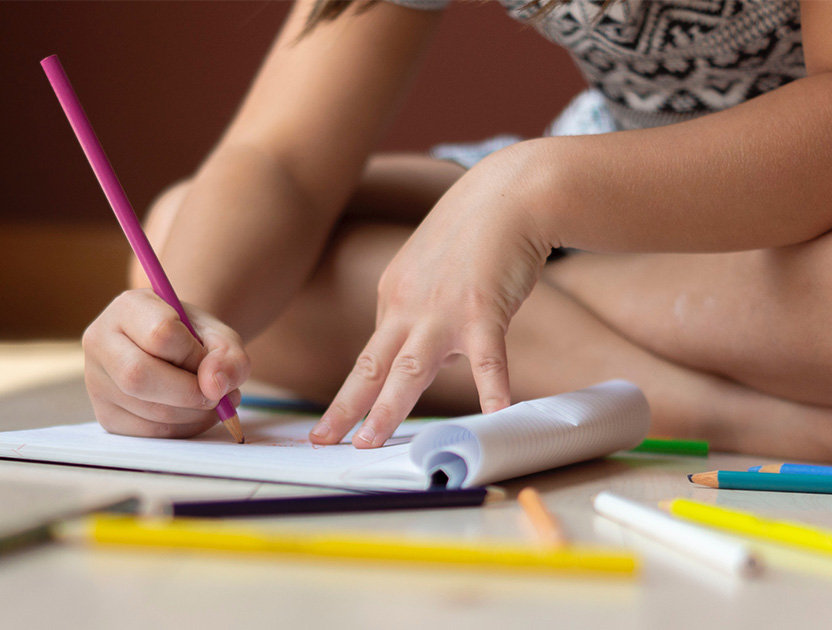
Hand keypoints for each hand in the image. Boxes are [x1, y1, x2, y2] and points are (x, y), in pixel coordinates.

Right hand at [83, 289, 250, 437]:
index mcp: (128, 306)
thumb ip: (228, 355)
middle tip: (218, 395)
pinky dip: (182, 429)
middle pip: (138, 376)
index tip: (208, 359)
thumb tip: (215, 386)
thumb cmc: (194, 338)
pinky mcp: (106, 415)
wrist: (173, 351)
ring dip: (193, 414)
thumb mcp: (219, 335)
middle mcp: (100, 341)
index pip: (160, 334)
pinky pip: (148, 433)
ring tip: (213, 402)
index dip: (194, 355)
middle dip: (190, 392)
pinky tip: (194, 414)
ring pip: (146, 410)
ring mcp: (96, 381)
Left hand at [310, 153, 551, 446]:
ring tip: (369, 442)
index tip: (338, 421)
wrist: (510, 192)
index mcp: (392, 295)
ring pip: (408, 370)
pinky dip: (490, 386)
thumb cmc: (476, 231)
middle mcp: (407, 305)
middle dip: (344, 408)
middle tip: (321, 440)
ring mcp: (443, 310)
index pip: (373, 353)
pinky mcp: (483, 310)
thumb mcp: (429, 268)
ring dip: (386, 410)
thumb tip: (436, 353)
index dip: (360, 391)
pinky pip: (487, 357)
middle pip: (370, 367)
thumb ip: (424, 309)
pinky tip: (494, 412)